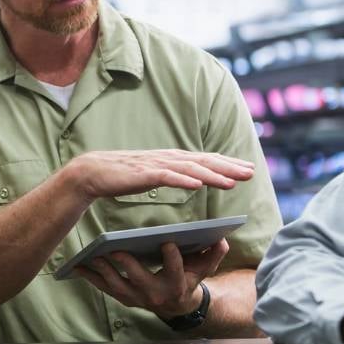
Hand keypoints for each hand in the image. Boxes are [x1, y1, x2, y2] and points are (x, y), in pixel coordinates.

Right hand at [63, 150, 254, 202]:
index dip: (227, 164)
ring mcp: (156, 165)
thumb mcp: (154, 174)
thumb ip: (174, 174)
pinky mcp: (143, 174)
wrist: (92, 172)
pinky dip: (184, 179)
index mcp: (171, 159)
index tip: (248, 169)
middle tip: (251, 172)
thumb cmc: (123, 176)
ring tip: (232, 181)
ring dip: (213, 174)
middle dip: (229, 167)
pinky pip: (167, 177)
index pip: (205, 160)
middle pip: (204, 162)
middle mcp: (168, 158)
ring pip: (190, 169)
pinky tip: (198, 184)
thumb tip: (195, 178)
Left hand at [75, 239, 227, 318]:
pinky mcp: (124, 298)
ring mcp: (138, 299)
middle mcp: (156, 295)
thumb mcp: (206, 267)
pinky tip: (78, 266)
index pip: (175, 271)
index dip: (173, 258)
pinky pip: (105, 288)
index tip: (168, 242)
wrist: (177, 306)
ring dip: (103, 271)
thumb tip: (222, 238)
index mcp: (177, 286)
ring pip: (118, 286)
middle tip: (117, 249)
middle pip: (140, 280)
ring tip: (91, 256)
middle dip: (128, 265)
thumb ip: (214, 253)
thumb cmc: (190, 279)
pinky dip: (91, 278)